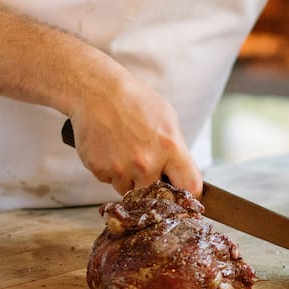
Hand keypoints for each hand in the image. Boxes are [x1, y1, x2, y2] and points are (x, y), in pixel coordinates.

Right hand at [65, 66, 202, 196]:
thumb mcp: (167, 117)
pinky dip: (111, 170)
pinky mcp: (99, 170)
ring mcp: (121, 168)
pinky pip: (110, 181)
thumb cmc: (134, 100)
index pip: (191, 186)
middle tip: (146, 164)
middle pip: (157, 195)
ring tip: (125, 151)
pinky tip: (110, 149)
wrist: (97, 92)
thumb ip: (176, 149)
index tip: (185, 195)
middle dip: (154, 184)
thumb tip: (181, 173)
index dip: (190, 194)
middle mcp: (146, 163)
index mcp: (169, 147)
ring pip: (131, 191)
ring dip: (130, 178)